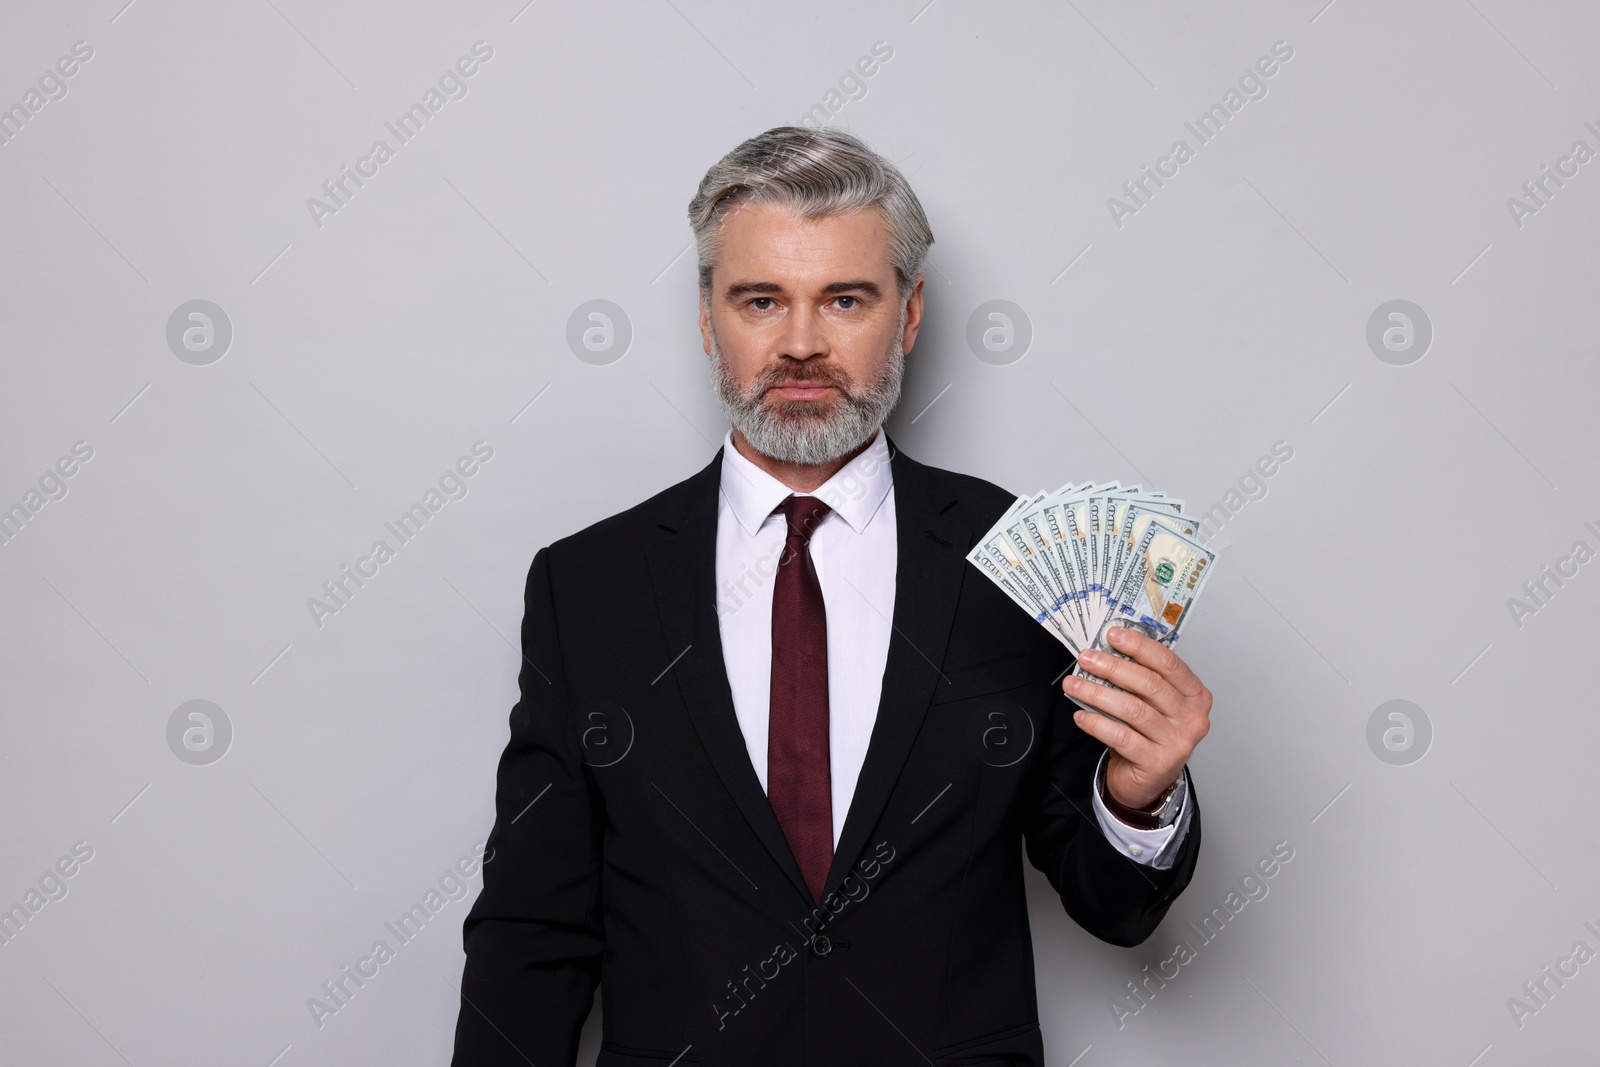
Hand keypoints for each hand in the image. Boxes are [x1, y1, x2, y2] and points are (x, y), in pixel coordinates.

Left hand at [1062, 626, 1211, 809]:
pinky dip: (1097, 723)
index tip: (1112, 635)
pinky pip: (1122, 736)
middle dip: (1112, 667)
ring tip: (1074, 685)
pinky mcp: (1158, 762)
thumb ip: (1139, 679)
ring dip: (1097, 693)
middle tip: (1087, 659)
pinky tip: (1081, 716)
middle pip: (1149, 684)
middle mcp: (1192, 718)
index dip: (1139, 646)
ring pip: (1133, 709)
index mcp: (1195, 695)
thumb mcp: (1152, 703)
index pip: (1168, 663)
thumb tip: (1106, 651)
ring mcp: (1178, 742)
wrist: (1147, 780)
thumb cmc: (1149, 734)